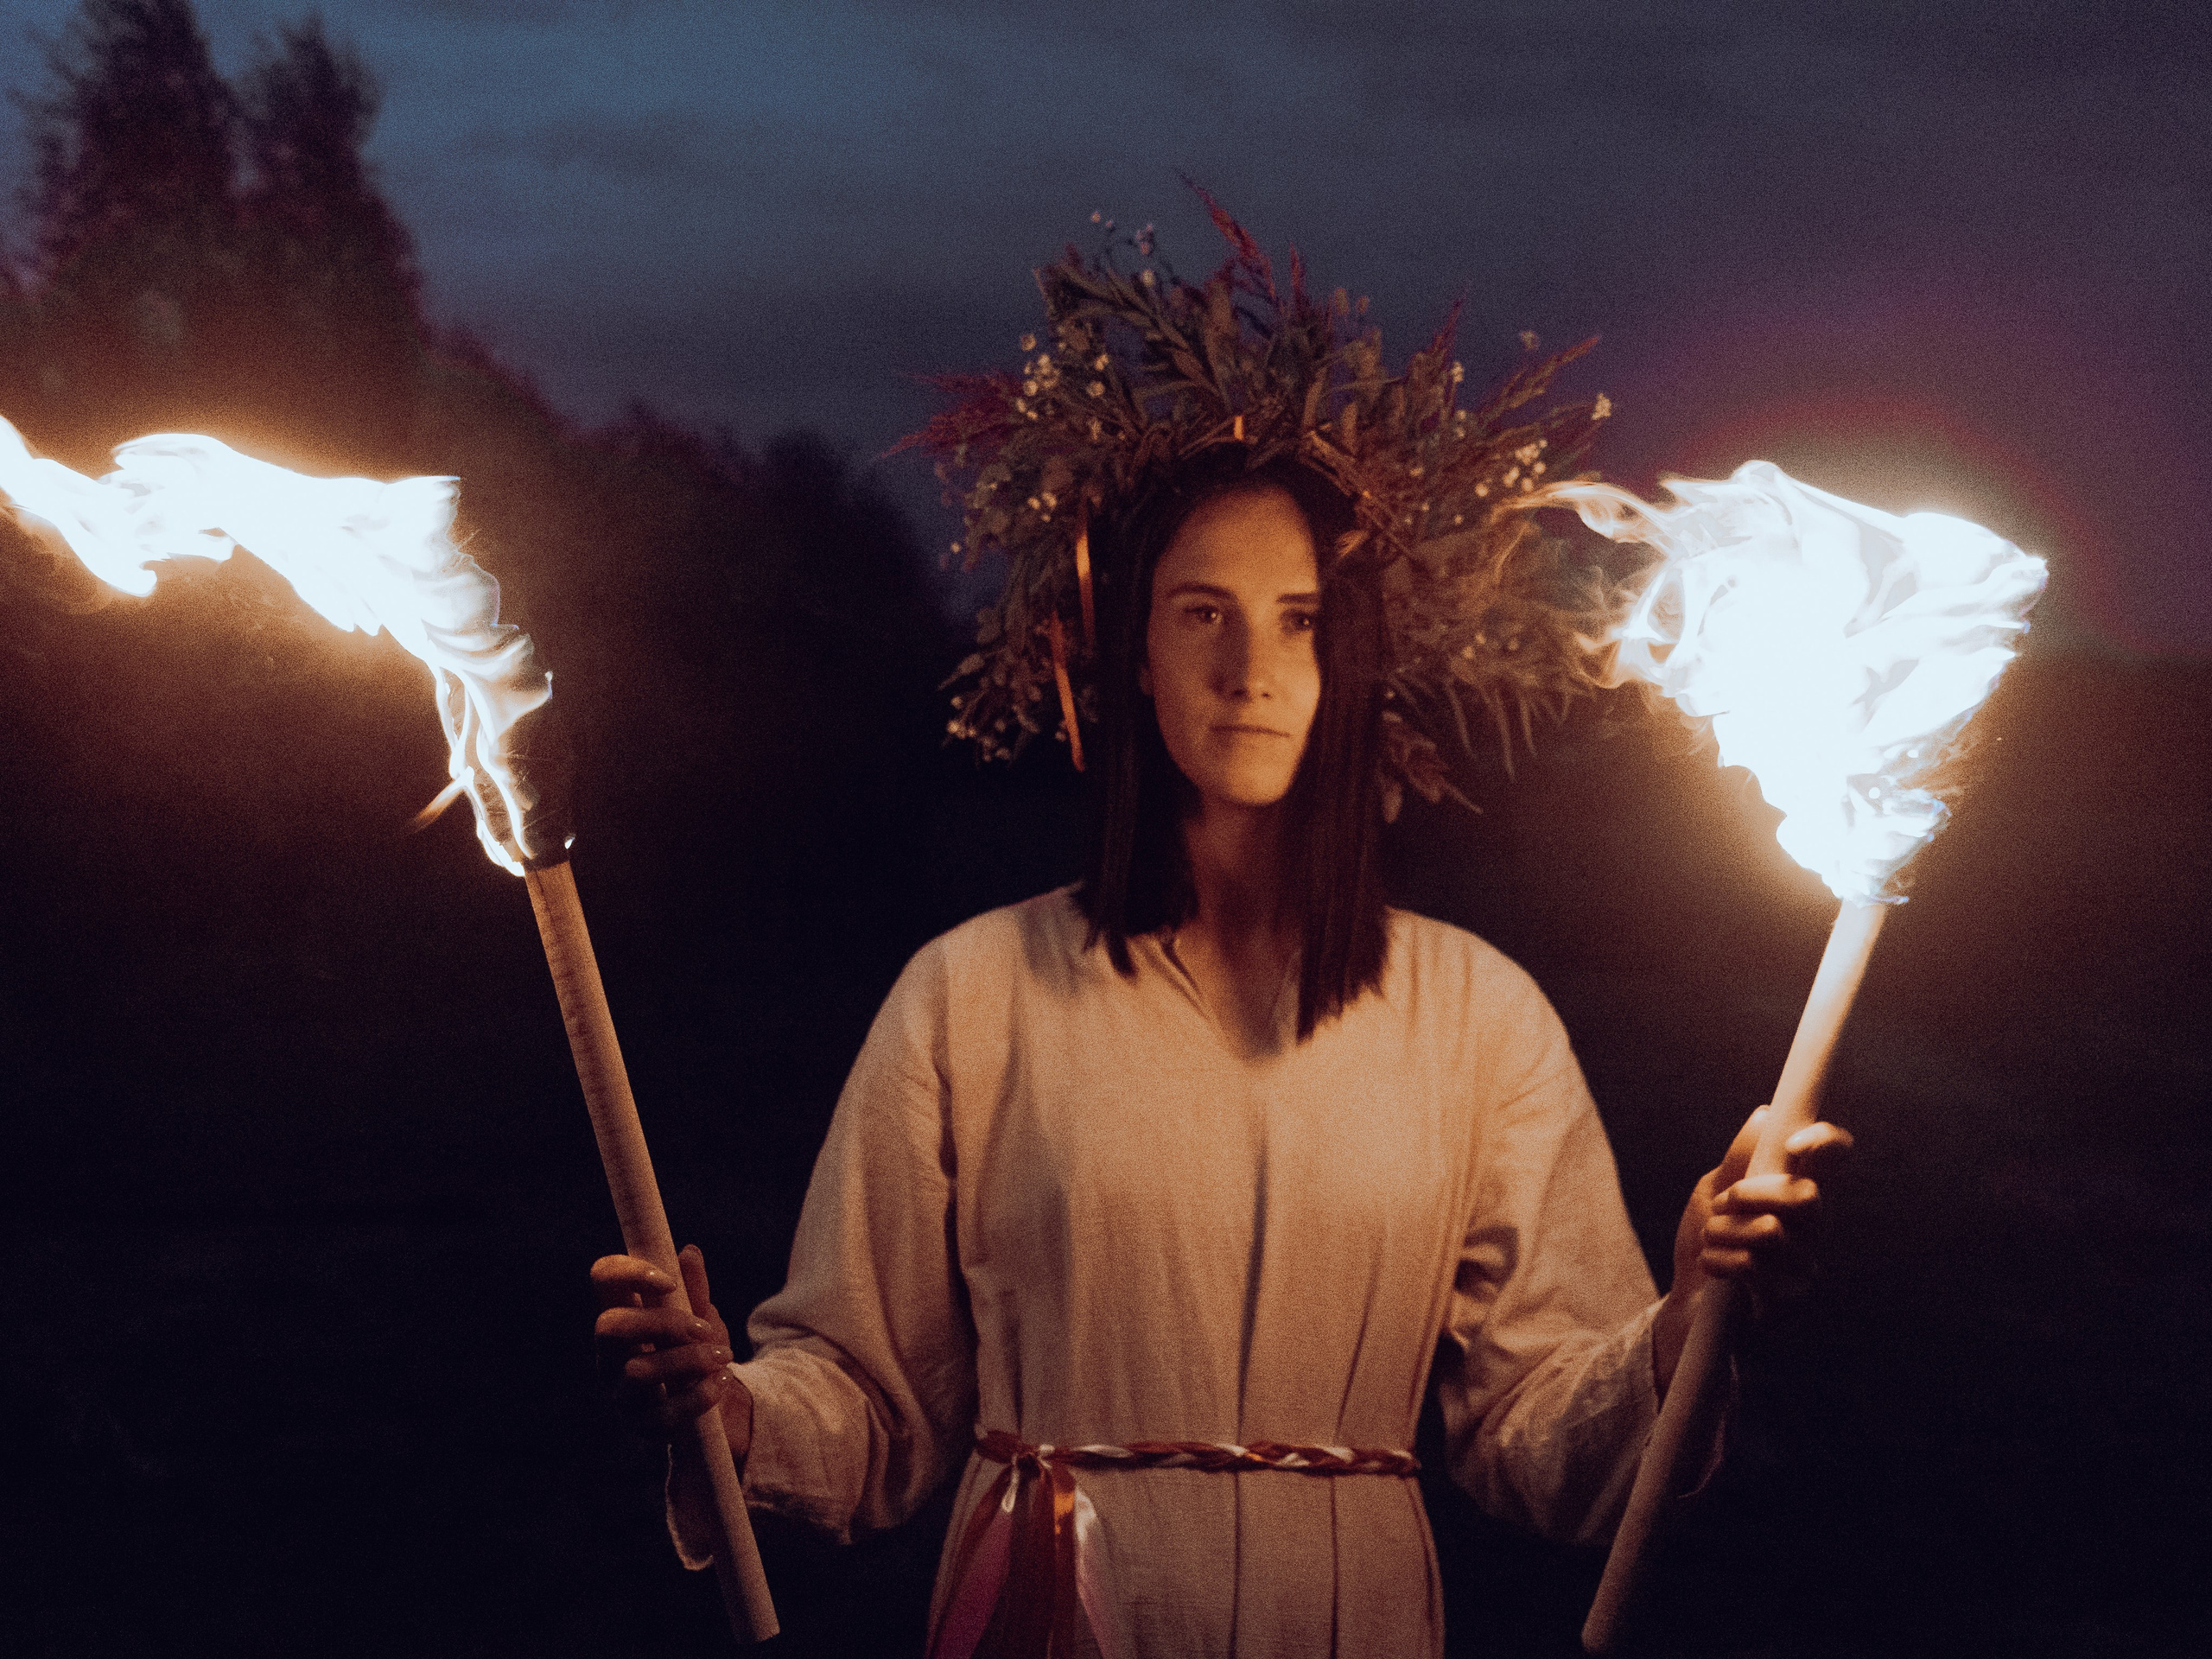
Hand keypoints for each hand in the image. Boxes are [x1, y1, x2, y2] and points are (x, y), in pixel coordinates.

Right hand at [591, 1244, 751, 1456]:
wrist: (719, 1406)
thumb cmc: (700, 1351)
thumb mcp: (703, 1317)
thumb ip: (695, 1290)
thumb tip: (689, 1253)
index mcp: (622, 1317)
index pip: (603, 1280)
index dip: (629, 1272)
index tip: (669, 1282)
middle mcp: (610, 1355)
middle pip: (608, 1327)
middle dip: (661, 1323)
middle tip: (702, 1329)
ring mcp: (622, 1395)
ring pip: (636, 1372)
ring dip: (688, 1360)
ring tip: (724, 1357)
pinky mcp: (642, 1429)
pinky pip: (663, 1415)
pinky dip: (699, 1395)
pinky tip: (722, 1383)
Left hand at [1654, 1106, 1853, 1387]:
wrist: (1688, 1304)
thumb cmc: (1708, 1244)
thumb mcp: (1712, 1193)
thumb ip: (1739, 1160)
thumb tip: (1765, 1114)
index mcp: (1796, 1193)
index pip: (1832, 1158)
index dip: (1825, 1142)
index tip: (1793, 1142)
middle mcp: (1811, 1228)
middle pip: (1807, 1197)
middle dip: (1751, 1194)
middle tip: (1722, 1204)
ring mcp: (1806, 1266)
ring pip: (1771, 1232)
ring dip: (1723, 1232)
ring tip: (1709, 1239)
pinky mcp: (1791, 1302)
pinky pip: (1754, 1267)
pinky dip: (1719, 1260)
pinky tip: (1712, 1267)